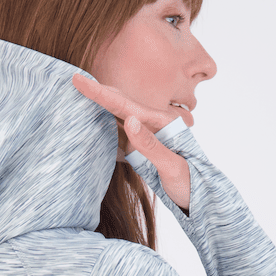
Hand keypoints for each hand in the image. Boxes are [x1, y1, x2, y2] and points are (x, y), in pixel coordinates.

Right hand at [72, 72, 190, 213]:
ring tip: (79, 95)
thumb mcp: (172, 165)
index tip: (78, 79)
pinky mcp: (141, 150)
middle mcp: (150, 125)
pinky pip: (119, 136)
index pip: (123, 105)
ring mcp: (145, 137)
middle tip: (75, 80)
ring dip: (98, 107)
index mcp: (159, 124)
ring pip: (117, 117)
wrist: (200, 196)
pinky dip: (105, 127)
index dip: (99, 93)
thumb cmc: (190, 181)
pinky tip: (93, 122)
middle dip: (97, 93)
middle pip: (119, 104)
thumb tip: (128, 120)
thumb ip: (151, 144)